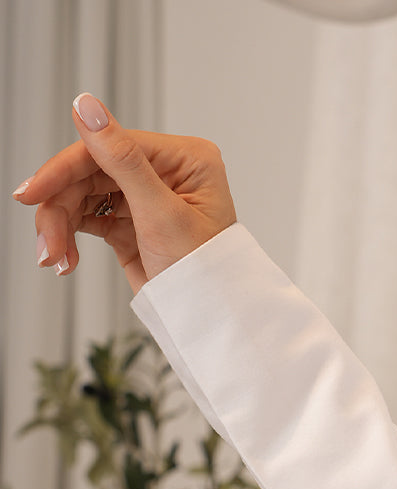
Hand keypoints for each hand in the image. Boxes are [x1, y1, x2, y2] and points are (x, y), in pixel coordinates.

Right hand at [12, 93, 237, 294]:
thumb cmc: (206, 274)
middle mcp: (165, 172)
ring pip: (83, 195)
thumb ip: (122, 160)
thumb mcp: (162, 214)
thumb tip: (85, 105)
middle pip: (90, 172)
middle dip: (61, 206)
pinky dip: (70, 236)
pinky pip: (87, 218)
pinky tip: (65, 257)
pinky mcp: (131, 224)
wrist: (210, 323)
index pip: (110, 147)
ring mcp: (146, 198)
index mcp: (184, 159)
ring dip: (61, 225)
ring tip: (55, 257)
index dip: (65, 169)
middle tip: (45, 239)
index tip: (33, 191)